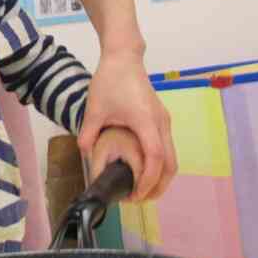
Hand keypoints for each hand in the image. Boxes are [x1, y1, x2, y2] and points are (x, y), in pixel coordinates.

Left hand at [78, 52, 176, 202]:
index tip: (135, 194)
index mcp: (146, 121)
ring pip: (173, 157)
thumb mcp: (94, 109)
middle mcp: (160, 123)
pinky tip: (146, 171)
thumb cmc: (110, 80)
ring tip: (143, 190)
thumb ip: (88, 134)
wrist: (124, 57)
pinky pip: (168, 148)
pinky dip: (161, 164)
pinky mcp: (162, 118)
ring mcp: (164, 121)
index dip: (148, 180)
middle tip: (141, 200)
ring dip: (162, 177)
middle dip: (159, 186)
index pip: (155, 158)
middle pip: (171, 164)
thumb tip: (85, 155)